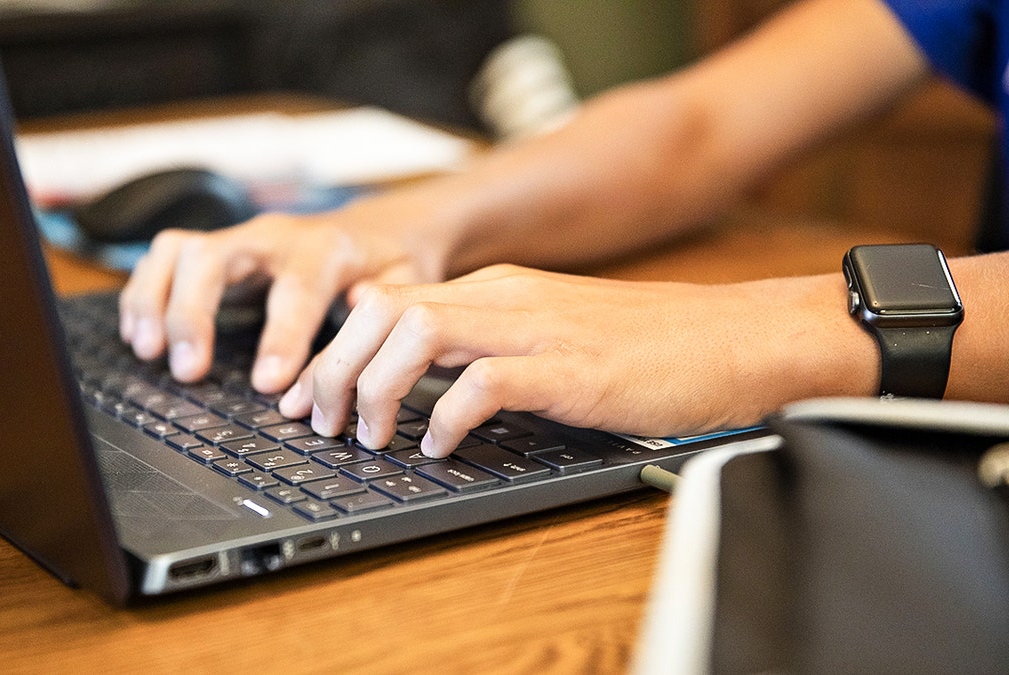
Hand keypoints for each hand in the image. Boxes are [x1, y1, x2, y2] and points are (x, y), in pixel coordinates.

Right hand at [117, 194, 453, 392]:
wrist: (374, 228)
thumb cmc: (387, 265)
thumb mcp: (401, 289)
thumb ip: (374, 320)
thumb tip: (350, 356)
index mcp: (327, 249)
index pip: (297, 289)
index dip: (281, 337)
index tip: (267, 384)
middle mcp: (274, 237)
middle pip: (213, 257)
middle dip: (192, 313)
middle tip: (188, 371)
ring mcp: (239, 238)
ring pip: (178, 251)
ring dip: (154, 300)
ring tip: (149, 351)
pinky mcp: (216, 248)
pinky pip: (166, 258)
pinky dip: (145, 294)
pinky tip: (140, 334)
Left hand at [279, 264, 873, 456]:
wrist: (739, 337)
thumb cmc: (653, 347)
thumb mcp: (553, 334)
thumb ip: (493, 347)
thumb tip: (428, 383)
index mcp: (498, 290)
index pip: (387, 301)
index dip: (334, 348)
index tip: (311, 394)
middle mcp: (506, 299)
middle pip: (382, 311)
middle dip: (335, 367)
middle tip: (322, 420)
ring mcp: (538, 328)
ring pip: (416, 333)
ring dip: (378, 387)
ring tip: (375, 437)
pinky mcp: (570, 369)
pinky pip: (483, 382)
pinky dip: (446, 416)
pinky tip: (439, 447)